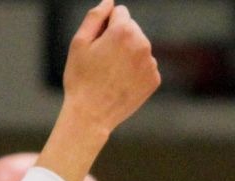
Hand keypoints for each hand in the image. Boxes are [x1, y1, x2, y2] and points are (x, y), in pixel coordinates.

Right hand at [61, 2, 160, 135]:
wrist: (91, 115)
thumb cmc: (81, 79)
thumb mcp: (79, 43)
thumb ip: (95, 17)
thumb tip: (109, 1)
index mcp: (123, 31)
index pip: (119, 12)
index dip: (105, 27)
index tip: (97, 44)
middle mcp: (142, 43)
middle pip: (131, 29)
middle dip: (119, 39)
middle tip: (102, 62)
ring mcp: (150, 63)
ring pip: (138, 48)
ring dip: (127, 55)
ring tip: (111, 74)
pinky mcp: (154, 79)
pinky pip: (144, 65)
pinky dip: (134, 71)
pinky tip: (121, 83)